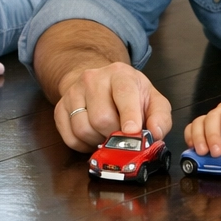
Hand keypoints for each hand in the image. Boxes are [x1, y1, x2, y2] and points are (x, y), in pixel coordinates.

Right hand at [53, 62, 170, 151]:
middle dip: (114, 135)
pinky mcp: (60, 107)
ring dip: (98, 141)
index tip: (132, 131)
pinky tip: (93, 137)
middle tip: (121, 135)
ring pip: (83, 129)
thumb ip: (160, 117)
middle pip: (101, 118)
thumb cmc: (130, 95)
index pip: (124, 94)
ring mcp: (74, 92)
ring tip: (107, 134)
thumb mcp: (152, 101)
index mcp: (120, 74)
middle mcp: (93, 79)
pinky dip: (83, 145)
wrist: (100, 82)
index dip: (128, 115)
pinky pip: (69, 137)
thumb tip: (156, 133)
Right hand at [184, 97, 220, 158]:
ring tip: (202, 153)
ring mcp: (212, 117)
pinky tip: (193, 148)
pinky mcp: (205, 125)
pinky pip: (192, 127)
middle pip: (212, 117)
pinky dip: (190, 137)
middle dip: (212, 136)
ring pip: (199, 122)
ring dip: (198, 137)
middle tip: (216, 152)